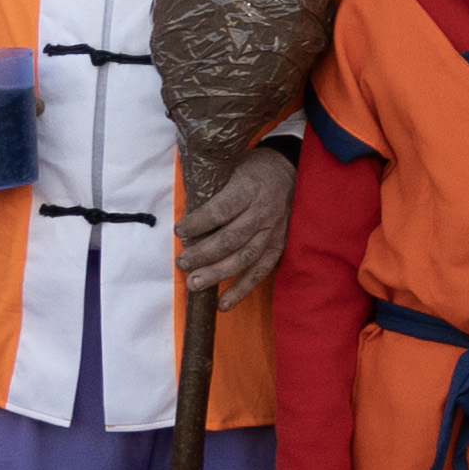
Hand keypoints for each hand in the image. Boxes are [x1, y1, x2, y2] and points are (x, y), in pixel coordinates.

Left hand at [177, 139, 298, 301]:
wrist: (289, 169)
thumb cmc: (254, 169)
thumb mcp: (232, 166)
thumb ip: (213, 189)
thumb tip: (183, 212)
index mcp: (250, 188)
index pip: (222, 209)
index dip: (199, 222)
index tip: (179, 230)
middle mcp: (263, 212)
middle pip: (232, 238)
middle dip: (204, 253)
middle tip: (182, 263)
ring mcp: (273, 231)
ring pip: (245, 258)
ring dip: (218, 273)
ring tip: (195, 283)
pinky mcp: (279, 245)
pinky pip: (261, 271)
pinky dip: (242, 289)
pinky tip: (223, 303)